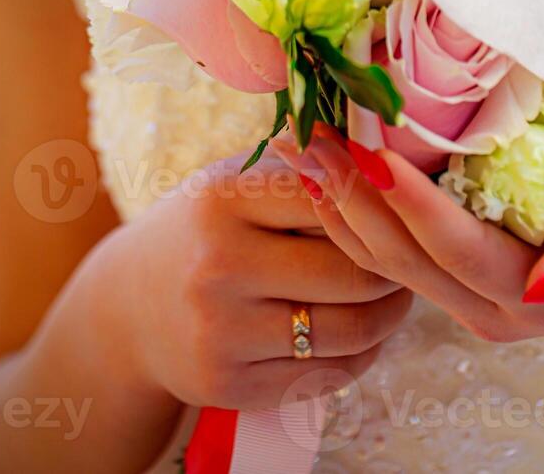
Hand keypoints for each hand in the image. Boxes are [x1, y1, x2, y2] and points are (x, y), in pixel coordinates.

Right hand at [92, 150, 411, 409]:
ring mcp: (220, 332)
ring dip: (392, 314)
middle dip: (399, 267)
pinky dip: (363, 354)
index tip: (407, 207)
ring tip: (397, 294)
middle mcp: (217, 265)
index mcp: (223, 199)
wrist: (129, 305)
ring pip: (351, 329)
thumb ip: (308, 167)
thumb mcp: (239, 180)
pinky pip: (327, 374)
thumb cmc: (207, 227)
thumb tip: (393, 159)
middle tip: (414, 258)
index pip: (339, 200)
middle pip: (354, 272)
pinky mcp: (227, 384)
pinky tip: (364, 331)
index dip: (385, 208)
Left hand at [275, 135, 543, 343]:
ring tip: (303, 148)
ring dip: (345, 203)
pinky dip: (363, 209)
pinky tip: (336, 170)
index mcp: (537, 296)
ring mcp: (474, 294)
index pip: (456, 250)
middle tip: (312, 136)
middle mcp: (492, 304)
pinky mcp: (469, 275)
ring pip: (391, 258)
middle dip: (355, 198)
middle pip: (406, 258)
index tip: (369, 150)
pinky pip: (401, 250)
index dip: (410, 203)